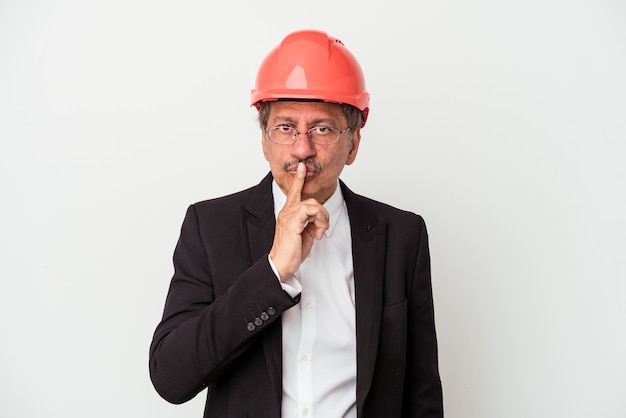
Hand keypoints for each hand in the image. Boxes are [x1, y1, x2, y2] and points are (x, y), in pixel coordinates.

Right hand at [269, 162, 328, 280]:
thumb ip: (310, 223)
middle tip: (322, 228)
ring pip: (313, 204)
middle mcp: (286, 211)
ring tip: (319, 232)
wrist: (280, 264)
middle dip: (322, 212)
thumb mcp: (304, 234)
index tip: (302, 167)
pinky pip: (310, 210)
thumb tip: (319, 219)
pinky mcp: (292, 221)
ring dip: (322, 218)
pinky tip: (317, 233)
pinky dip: (319, 220)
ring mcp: (288, 215)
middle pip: (309, 198)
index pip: (294, 192)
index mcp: (288, 213)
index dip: (298, 179)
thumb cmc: (290, 252)